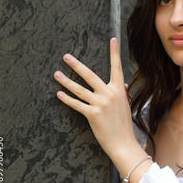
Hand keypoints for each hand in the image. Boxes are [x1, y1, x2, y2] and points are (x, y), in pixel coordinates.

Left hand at [54, 38, 137, 159]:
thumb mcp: (126, 106)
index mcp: (119, 90)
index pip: (117, 68)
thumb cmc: (124, 125)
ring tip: (56, 74)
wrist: (123, 143)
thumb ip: (123, 94)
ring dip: (66, 81)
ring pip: (79, 89)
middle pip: (90, 75)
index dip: (115, 53)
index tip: (113, 40)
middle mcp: (110, 94)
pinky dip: (67, 99)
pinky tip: (59, 94)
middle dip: (76, 65)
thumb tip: (123, 86)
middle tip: (66, 56)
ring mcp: (101, 104)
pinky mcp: (92, 114)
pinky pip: (76, 104)